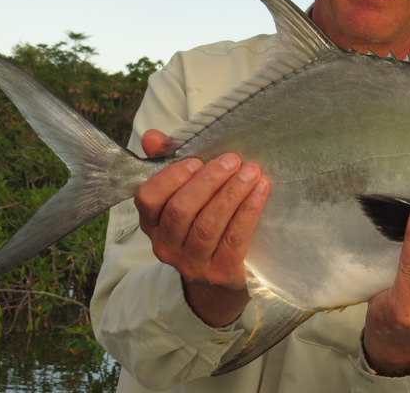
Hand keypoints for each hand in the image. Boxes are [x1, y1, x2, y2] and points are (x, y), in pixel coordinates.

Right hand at [134, 129, 269, 325]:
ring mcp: (192, 263)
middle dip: (209, 181)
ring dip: (231, 193)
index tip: (196, 160)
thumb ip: (167, 161)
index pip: (148, 198)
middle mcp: (166, 246)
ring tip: (251, 171)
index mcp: (152, 222)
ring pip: (208, 225)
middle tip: (233, 159)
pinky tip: (261, 191)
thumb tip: (151, 136)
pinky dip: (248, 211)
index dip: (171, 177)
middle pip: (181, 210)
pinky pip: (234, 238)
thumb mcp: (186, 190)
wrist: (225, 271)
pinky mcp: (220, 273)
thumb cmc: (204, 219)